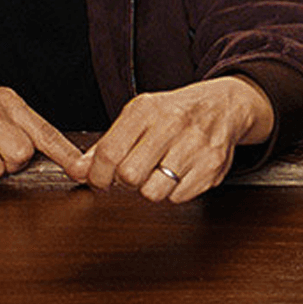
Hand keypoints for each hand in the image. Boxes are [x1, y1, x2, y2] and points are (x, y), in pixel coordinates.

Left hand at [77, 77, 273, 201]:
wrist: (224, 106)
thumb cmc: (176, 113)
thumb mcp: (139, 116)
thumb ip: (107, 144)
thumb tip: (78, 170)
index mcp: (147, 109)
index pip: (109, 152)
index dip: (97, 175)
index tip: (99, 179)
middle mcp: (172, 124)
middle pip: (129, 176)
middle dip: (126, 181)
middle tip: (134, 172)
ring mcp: (195, 146)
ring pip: (154, 192)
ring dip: (151, 188)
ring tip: (159, 172)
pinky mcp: (212, 166)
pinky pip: (178, 197)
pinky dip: (175, 191)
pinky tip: (180, 172)